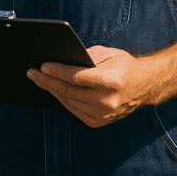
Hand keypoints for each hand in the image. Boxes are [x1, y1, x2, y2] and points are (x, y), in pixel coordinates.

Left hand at [27, 45, 155, 127]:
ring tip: (38, 80)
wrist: (144, 86)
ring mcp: (102, 114)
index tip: (43, 66)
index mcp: (111, 81)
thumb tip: (62, 60)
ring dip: (51, 90)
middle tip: (32, 73)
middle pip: (69, 91)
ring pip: (68, 102)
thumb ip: (85, 57)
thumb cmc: (123, 66)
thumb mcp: (107, 54)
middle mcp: (106, 100)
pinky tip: (52, 90)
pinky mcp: (98, 121)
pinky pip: (73, 110)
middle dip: (47, 81)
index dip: (58, 72)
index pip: (77, 77)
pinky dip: (62, 100)